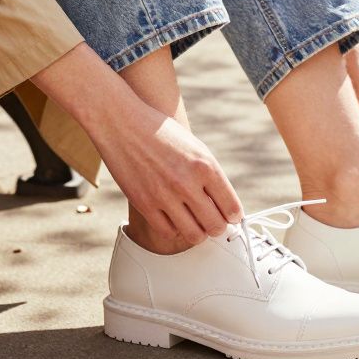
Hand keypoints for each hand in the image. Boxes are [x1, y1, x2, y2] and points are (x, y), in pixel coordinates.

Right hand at [89, 103, 243, 244]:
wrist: (123, 124)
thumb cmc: (161, 133)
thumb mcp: (195, 148)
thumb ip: (211, 176)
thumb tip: (224, 204)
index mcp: (205, 166)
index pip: (232, 207)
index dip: (234, 216)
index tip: (231, 217)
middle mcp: (187, 183)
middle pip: (216, 225)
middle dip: (218, 227)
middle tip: (214, 222)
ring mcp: (165, 196)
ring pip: (194, 235)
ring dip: (198, 232)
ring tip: (195, 223)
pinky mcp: (145, 204)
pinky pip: (168, 232)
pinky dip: (175, 229)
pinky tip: (174, 219)